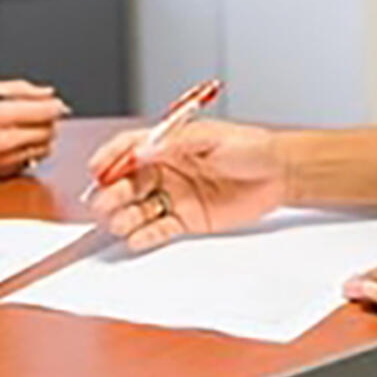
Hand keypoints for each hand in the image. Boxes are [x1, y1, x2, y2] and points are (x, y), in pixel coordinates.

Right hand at [0, 79, 68, 178]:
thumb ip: (20, 89)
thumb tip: (47, 93)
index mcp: (0, 114)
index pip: (47, 111)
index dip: (55, 105)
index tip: (54, 103)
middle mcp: (5, 140)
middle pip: (50, 130)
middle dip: (49, 120)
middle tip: (40, 114)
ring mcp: (6, 160)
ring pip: (45, 147)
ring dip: (42, 136)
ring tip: (26, 128)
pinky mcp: (5, 173)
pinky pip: (32, 160)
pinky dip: (30, 151)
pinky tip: (16, 143)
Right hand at [86, 120, 285, 250]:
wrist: (280, 172)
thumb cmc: (250, 147)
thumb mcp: (211, 138)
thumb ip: (176, 144)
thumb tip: (144, 149)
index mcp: (169, 144)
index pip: (130, 148)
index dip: (110, 157)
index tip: (97, 168)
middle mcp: (167, 169)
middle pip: (128, 181)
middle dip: (112, 192)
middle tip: (103, 203)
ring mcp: (175, 195)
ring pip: (139, 207)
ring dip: (125, 215)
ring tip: (120, 222)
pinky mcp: (188, 219)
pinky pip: (160, 229)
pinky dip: (146, 235)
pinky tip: (136, 238)